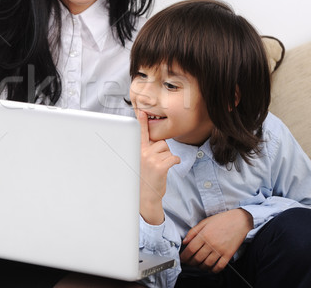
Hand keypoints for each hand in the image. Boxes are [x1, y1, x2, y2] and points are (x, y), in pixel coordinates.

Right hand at [136, 109, 179, 224]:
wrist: (145, 198)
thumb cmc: (143, 179)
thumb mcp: (140, 162)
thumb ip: (145, 149)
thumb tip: (156, 140)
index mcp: (136, 151)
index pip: (140, 133)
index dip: (142, 122)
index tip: (141, 112)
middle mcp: (142, 153)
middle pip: (160, 141)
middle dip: (162, 150)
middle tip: (154, 162)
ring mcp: (151, 159)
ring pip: (168, 149)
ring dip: (167, 157)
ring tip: (158, 167)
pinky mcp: (160, 166)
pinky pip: (174, 158)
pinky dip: (174, 162)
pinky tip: (166, 169)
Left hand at [180, 209, 252, 272]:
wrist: (239, 220)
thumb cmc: (222, 220)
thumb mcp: (204, 222)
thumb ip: (193, 232)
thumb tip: (185, 242)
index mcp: (204, 235)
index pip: (190, 250)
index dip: (184, 256)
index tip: (182, 258)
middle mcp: (211, 243)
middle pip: (197, 258)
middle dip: (190, 263)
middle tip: (189, 262)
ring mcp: (220, 250)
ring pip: (207, 264)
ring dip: (200, 267)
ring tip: (198, 265)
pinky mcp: (228, 254)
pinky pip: (219, 267)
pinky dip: (213, 270)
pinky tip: (210, 268)